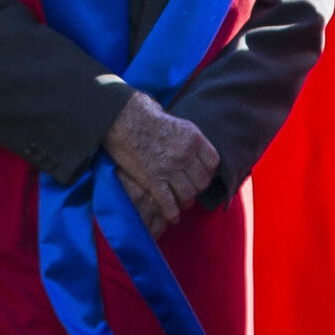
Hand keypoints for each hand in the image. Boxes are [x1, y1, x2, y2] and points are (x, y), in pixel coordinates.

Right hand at [102, 90, 219, 232]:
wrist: (122, 118)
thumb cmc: (146, 117)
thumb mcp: (176, 123)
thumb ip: (188, 140)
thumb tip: (194, 154)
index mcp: (193, 138)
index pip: (212, 162)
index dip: (208, 172)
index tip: (200, 175)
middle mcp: (185, 154)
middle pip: (202, 182)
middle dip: (196, 189)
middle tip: (189, 190)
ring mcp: (169, 167)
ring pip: (188, 194)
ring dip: (185, 202)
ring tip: (181, 203)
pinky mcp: (153, 179)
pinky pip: (168, 202)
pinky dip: (171, 212)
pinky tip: (172, 217)